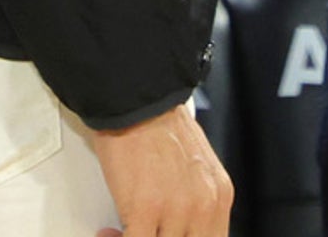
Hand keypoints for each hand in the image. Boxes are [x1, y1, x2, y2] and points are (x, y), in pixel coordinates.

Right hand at [92, 103, 233, 236]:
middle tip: (144, 232)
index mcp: (219, 195)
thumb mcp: (197, 167)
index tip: (164, 235)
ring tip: (120, 233)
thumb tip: (181, 227)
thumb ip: (196, 200)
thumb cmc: (159, 127)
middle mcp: (204, 205)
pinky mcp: (145, 209)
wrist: (138, 104)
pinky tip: (108, 232)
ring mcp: (176, 210)